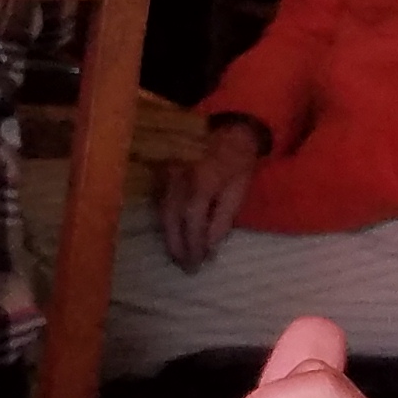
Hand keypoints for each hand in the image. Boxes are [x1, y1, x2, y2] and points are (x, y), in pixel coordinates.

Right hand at [157, 119, 265, 271]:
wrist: (227, 131)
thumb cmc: (237, 162)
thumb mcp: (239, 190)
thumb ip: (223, 218)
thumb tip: (209, 244)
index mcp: (200, 183)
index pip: (192, 221)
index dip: (193, 244)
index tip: (198, 263)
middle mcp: (178, 180)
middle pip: (170, 219)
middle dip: (177, 245)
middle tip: (184, 266)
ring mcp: (166, 176)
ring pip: (161, 212)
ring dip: (168, 236)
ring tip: (176, 255)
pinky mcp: (162, 174)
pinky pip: (158, 203)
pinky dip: (164, 221)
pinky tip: (170, 233)